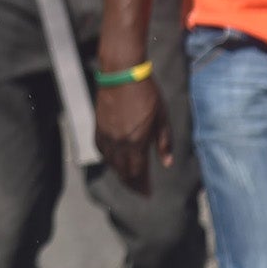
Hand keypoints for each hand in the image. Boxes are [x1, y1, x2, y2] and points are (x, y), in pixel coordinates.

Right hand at [94, 78, 171, 194]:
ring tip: (128, 178)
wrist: (122, 73)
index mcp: (137, 142)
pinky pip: (101, 150)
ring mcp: (107, 135)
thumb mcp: (162, 117)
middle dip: (132, 183)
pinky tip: (113, 160)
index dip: (143, 186)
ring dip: (120, 173)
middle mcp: (119, 143)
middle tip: (140, 189)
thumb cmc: (147, 93)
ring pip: (111, 163)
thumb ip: (164, 142)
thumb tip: (167, 163)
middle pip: (123, 171)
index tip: (148, 194)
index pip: (138, 173)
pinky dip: (108, 159)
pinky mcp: (98, 126)